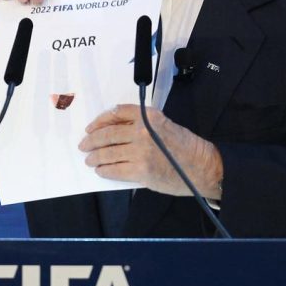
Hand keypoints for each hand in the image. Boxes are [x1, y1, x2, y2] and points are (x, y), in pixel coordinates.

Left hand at [79, 104, 222, 198]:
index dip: (99, 121)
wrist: (202, 166)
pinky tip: (101, 170)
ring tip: (89, 159)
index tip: (90, 128)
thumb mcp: (162, 124)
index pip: (116, 114)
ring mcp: (141, 152)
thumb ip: (139, 123)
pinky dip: (105, 170)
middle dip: (92, 141)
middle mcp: (142, 131)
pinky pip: (115, 170)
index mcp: (148, 116)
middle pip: (108, 134)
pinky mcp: (141, 171)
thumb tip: (112, 129)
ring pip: (108, 153)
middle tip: (84, 145)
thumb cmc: (184, 146)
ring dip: (95, 157)